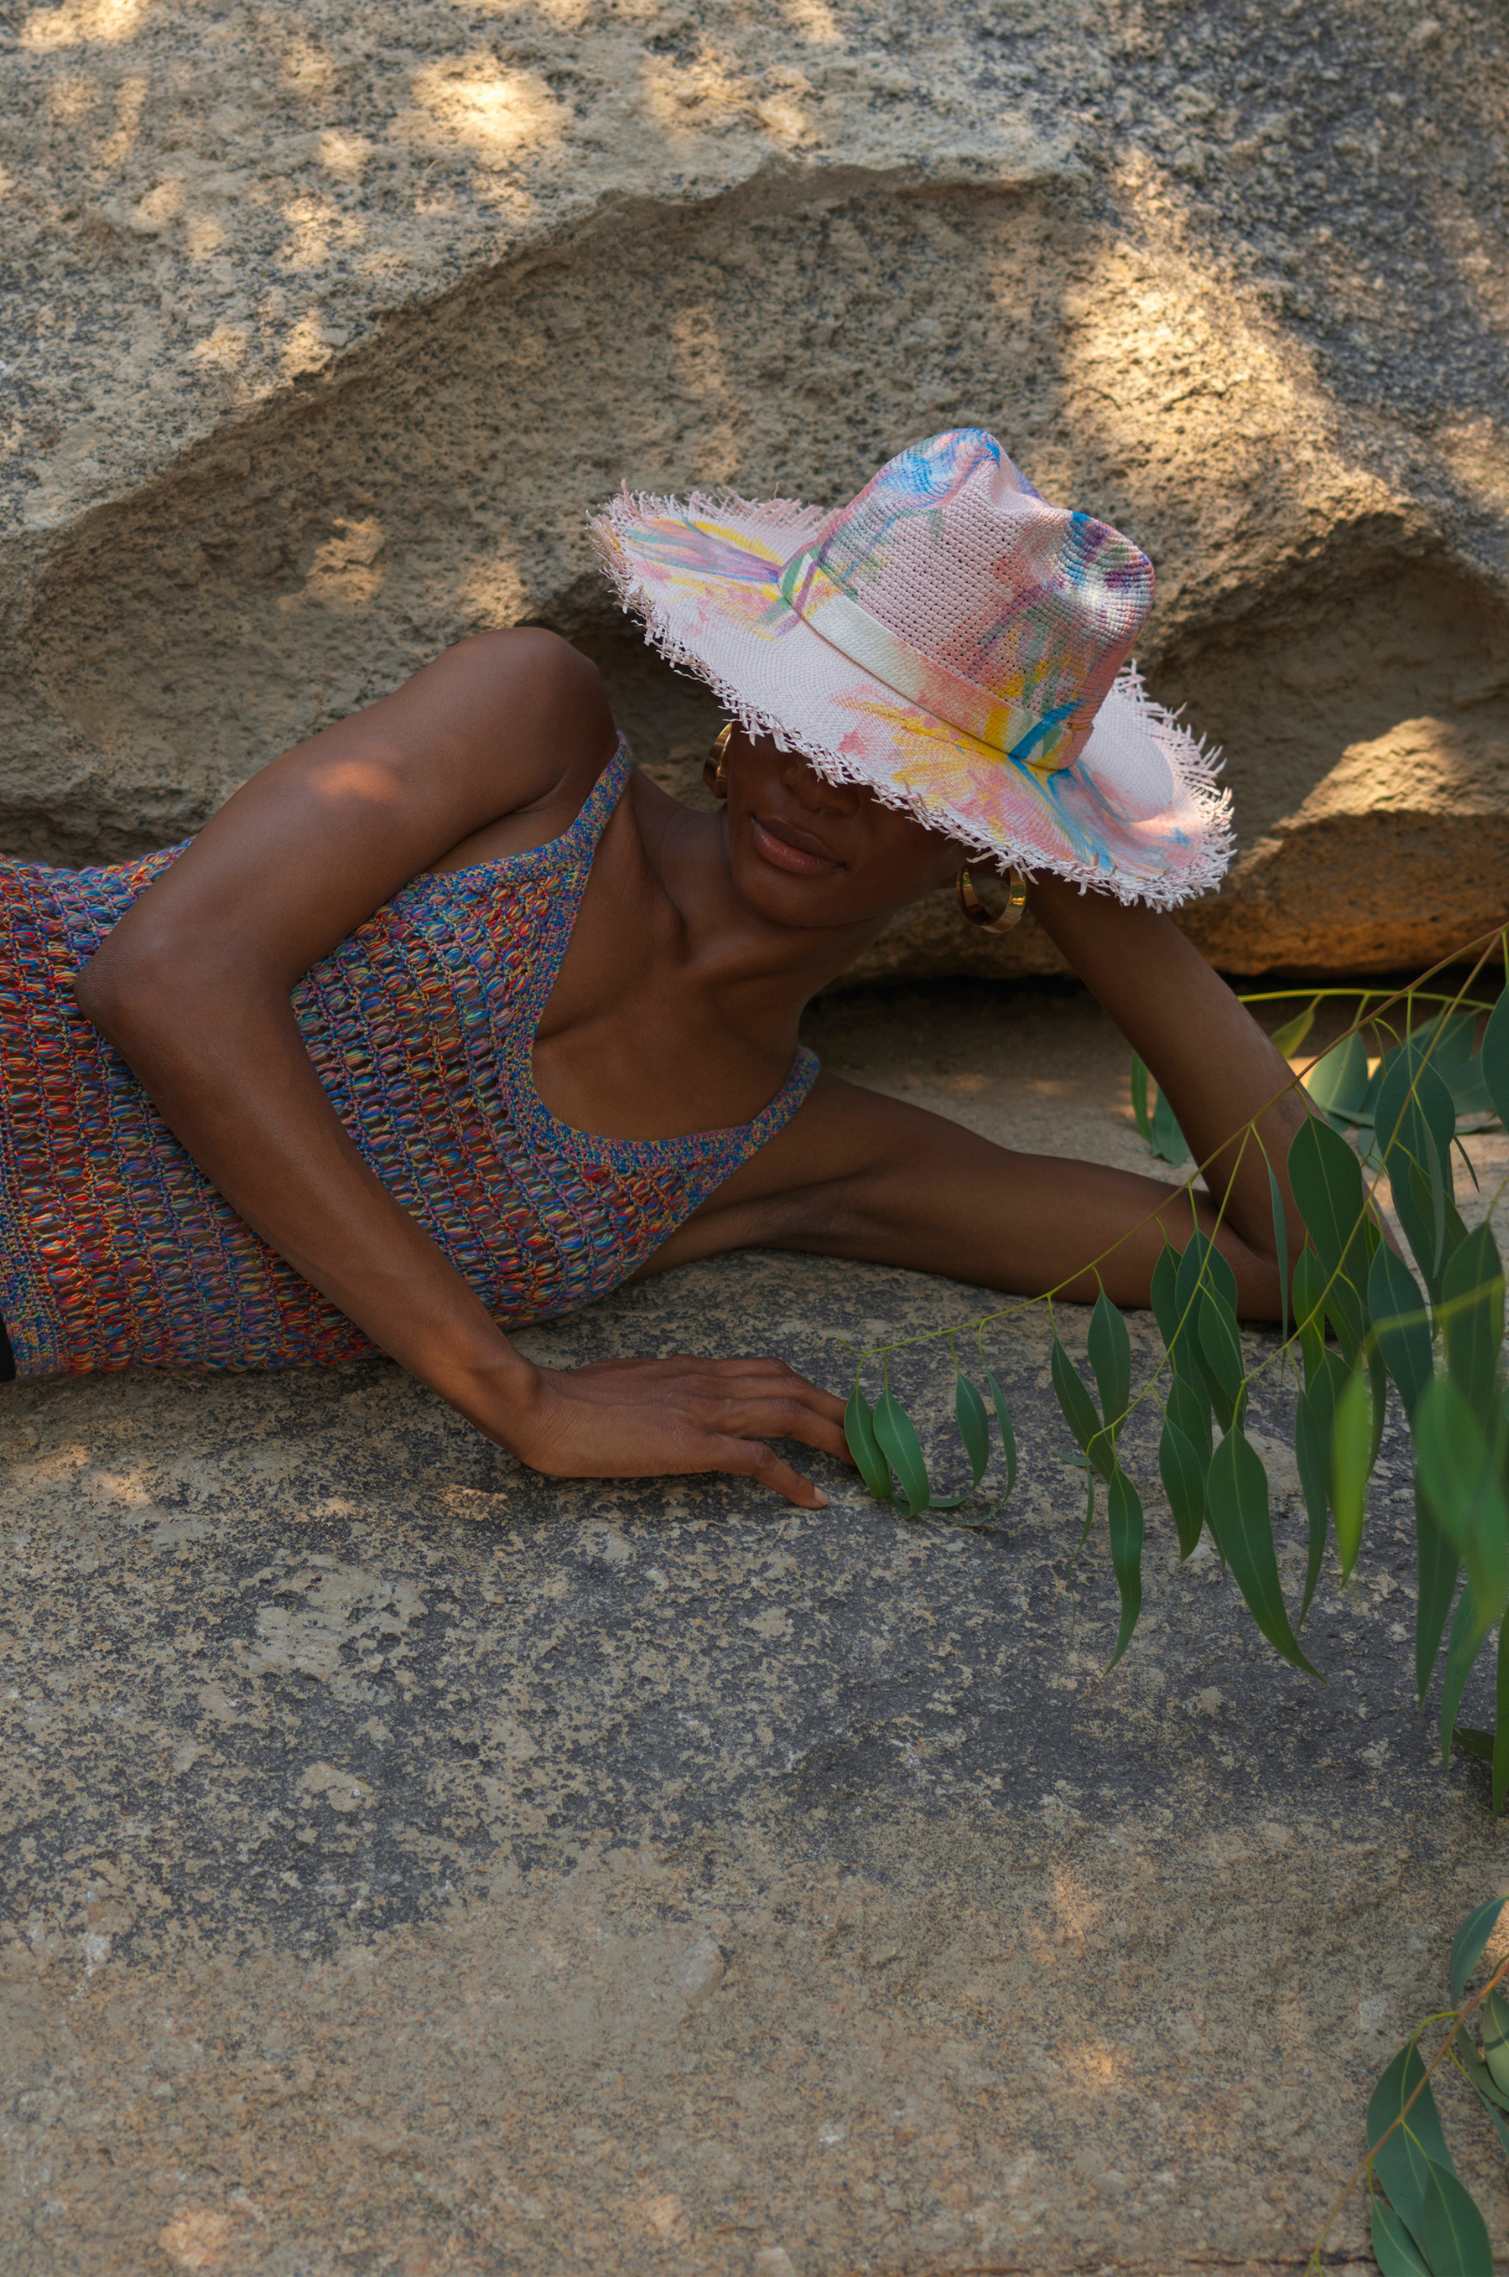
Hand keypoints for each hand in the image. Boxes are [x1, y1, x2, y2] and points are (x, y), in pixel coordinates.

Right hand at [501, 1354, 856, 1507]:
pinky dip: (793, 1480)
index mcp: (695, 1369)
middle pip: (795, 1387)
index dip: (812, 1390)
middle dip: (840, 1413)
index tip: (837, 1411)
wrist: (542, 1407)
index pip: (771, 1370)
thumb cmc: (572, 1401)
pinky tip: (813, 1500)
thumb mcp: (630, 1385)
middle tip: (872, 1441)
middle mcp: (709, 1382)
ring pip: (790, 1414)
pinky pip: (759, 1459)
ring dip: (834, 1440)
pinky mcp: (692, 1444)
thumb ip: (664, 1391)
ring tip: (863, 1467)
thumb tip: (678, 1403)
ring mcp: (704, 1411)